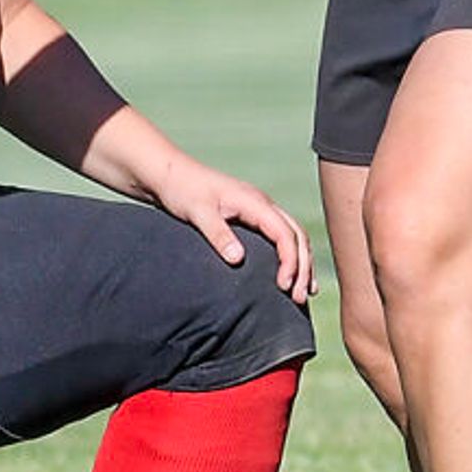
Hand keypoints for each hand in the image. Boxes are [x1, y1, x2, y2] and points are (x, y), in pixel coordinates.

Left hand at [137, 154, 316, 301]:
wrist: (167, 174)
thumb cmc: (182, 190)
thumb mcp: (198, 212)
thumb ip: (218, 234)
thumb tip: (238, 259)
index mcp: (255, 202)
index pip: (285, 234)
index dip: (290, 261)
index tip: (283, 286)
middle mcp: (262, 205)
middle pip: (297, 236)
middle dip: (303, 267)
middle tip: (298, 298)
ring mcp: (258, 210)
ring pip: (293, 236)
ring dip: (301, 263)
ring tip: (304, 293)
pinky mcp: (250, 218)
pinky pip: (280, 237)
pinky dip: (290, 256)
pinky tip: (290, 275)